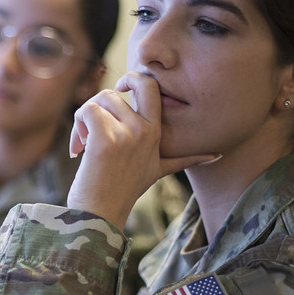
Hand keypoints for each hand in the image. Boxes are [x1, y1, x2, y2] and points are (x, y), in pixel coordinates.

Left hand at [68, 74, 215, 226]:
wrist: (101, 215)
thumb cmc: (123, 191)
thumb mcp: (158, 171)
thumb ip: (184, 160)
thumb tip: (215, 156)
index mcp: (157, 133)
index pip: (152, 88)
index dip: (134, 80)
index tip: (119, 91)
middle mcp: (146, 131)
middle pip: (125, 87)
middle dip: (107, 91)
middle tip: (93, 112)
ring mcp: (127, 134)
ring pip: (99, 101)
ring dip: (84, 119)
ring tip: (84, 144)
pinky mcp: (105, 138)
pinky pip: (87, 111)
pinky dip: (77, 126)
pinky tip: (78, 149)